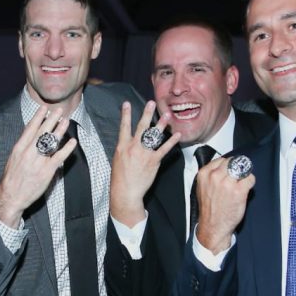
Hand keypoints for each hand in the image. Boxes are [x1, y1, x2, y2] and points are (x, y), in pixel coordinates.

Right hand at [0, 107, 76, 226]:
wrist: (11, 196)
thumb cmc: (12, 178)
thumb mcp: (13, 159)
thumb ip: (23, 147)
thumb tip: (31, 135)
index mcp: (19, 148)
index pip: (30, 128)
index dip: (38, 117)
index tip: (44, 108)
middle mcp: (29, 152)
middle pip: (42, 132)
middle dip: (51, 119)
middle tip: (59, 110)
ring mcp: (38, 162)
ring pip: (51, 142)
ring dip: (60, 130)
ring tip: (66, 121)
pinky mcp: (47, 171)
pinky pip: (59, 157)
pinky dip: (67, 148)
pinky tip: (72, 141)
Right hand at [110, 101, 180, 226]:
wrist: (126, 192)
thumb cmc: (120, 178)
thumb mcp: (117, 160)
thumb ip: (124, 149)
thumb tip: (129, 141)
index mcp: (122, 147)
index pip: (124, 127)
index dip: (125, 114)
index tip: (127, 104)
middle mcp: (133, 147)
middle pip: (141, 127)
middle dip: (147, 114)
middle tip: (151, 103)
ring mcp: (144, 154)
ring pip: (154, 136)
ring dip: (161, 124)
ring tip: (168, 114)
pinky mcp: (154, 161)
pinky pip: (164, 149)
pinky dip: (172, 141)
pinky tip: (177, 135)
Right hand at [195, 157, 255, 254]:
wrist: (213, 226)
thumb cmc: (209, 209)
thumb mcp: (203, 187)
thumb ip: (211, 175)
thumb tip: (224, 167)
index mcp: (204, 174)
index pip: (222, 160)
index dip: (228, 166)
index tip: (230, 173)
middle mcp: (215, 176)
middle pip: (233, 162)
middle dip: (237, 169)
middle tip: (238, 178)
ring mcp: (227, 183)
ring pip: (242, 168)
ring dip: (244, 175)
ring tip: (241, 185)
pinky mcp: (239, 191)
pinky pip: (250, 178)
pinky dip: (250, 183)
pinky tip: (245, 190)